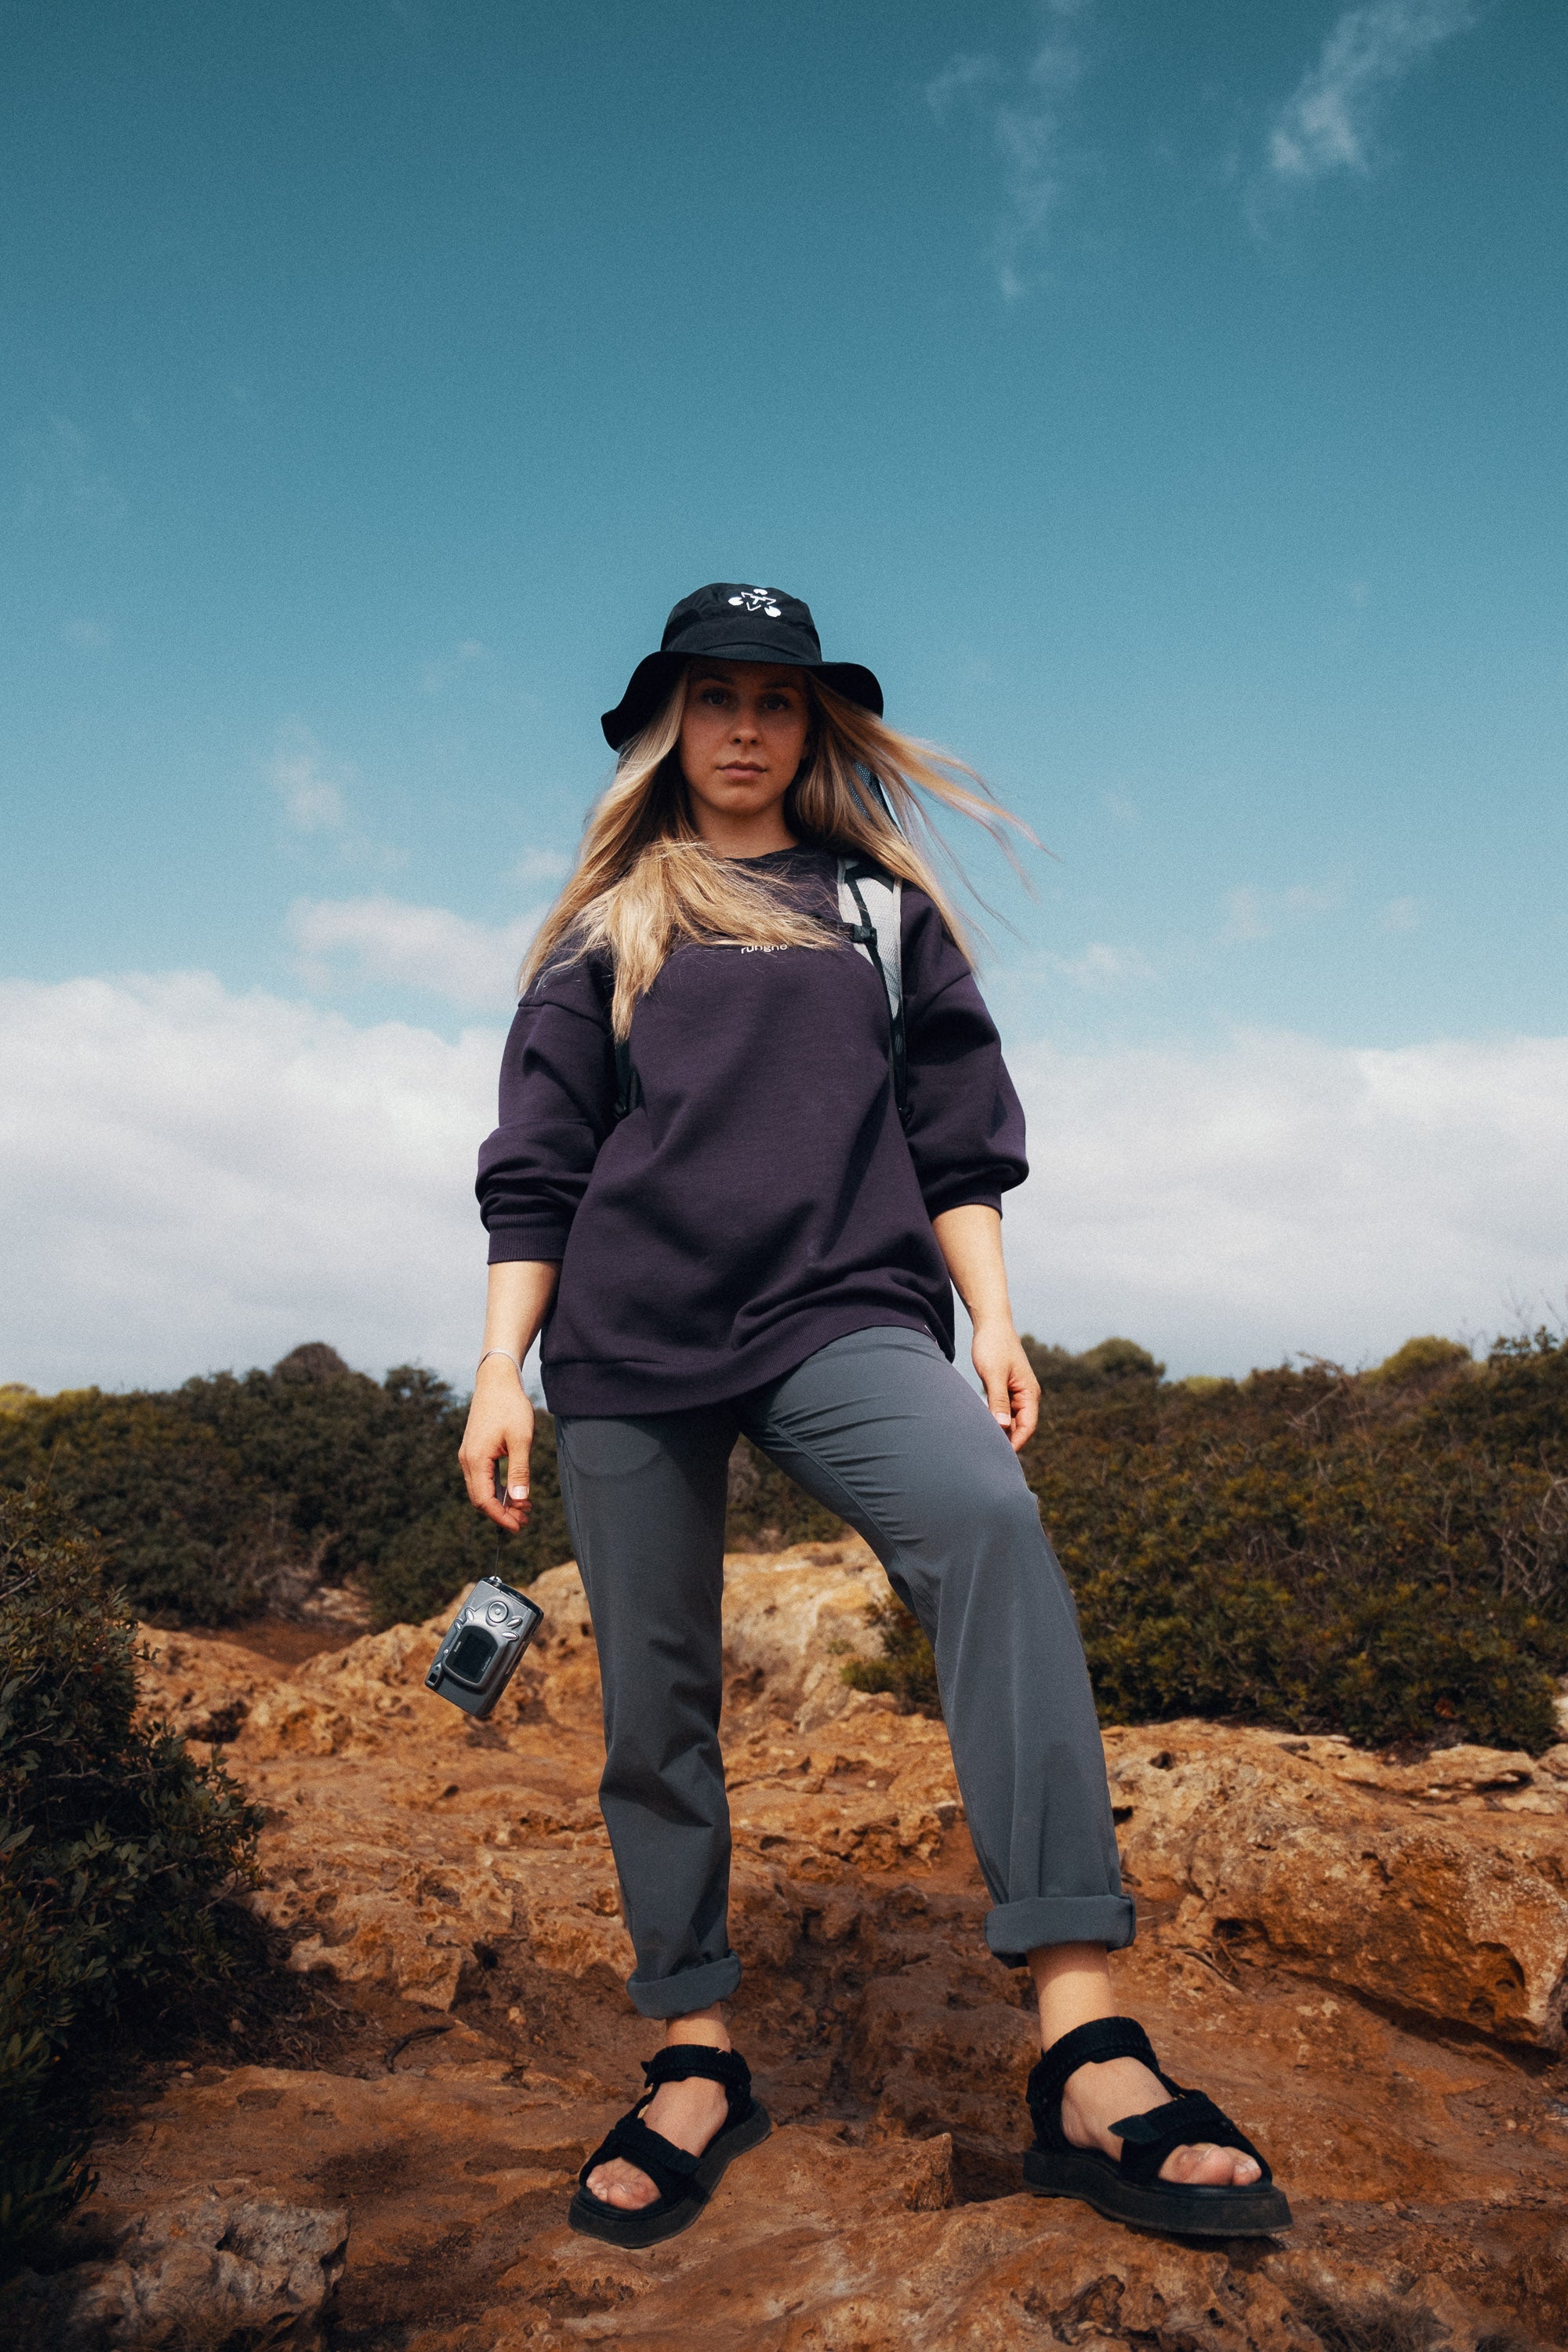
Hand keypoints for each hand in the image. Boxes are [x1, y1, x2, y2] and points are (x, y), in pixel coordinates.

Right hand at [459, 1359, 535, 1530]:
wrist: (497, 1381)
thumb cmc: (510, 1407)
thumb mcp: (521, 1440)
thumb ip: (520, 1471)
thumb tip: (520, 1501)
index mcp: (476, 1459)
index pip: (484, 1500)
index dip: (501, 1517)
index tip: (519, 1526)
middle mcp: (467, 1460)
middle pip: (480, 1498)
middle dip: (502, 1513)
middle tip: (526, 1520)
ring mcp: (469, 1455)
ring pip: (481, 1489)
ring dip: (500, 1502)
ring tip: (524, 1508)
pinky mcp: (474, 1450)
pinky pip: (482, 1478)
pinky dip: (497, 1489)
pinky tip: (515, 1491)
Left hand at [972, 1324, 1039, 1451]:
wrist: (991, 1324)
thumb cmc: (993, 1345)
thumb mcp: (994, 1374)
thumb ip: (998, 1400)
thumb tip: (1001, 1427)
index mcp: (1029, 1393)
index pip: (1027, 1426)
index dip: (1016, 1443)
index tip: (1001, 1456)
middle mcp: (1026, 1395)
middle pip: (1019, 1426)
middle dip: (1007, 1440)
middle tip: (988, 1455)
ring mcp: (1015, 1392)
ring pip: (1010, 1420)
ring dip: (999, 1431)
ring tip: (982, 1445)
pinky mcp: (1004, 1389)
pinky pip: (1002, 1411)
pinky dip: (994, 1420)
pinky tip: (980, 1427)